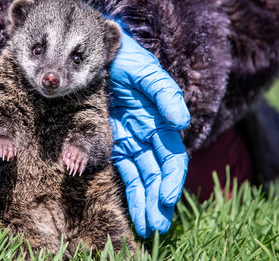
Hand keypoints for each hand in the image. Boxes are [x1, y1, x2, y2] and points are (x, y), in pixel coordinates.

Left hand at [109, 29, 189, 236]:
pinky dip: (126, 190)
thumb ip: (165, 93)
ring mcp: (128, 141)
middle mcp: (147, 136)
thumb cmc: (127, 61)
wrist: (98, 52)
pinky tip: (129, 209)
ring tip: (144, 226)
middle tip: (155, 227)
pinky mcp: (109, 141)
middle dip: (157, 201)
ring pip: (140, 177)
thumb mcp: (147, 73)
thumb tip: (181, 120)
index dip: (171, 180)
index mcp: (160, 124)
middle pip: (156, 175)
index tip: (165, 200)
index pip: (171, 159)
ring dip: (143, 202)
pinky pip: (119, 170)